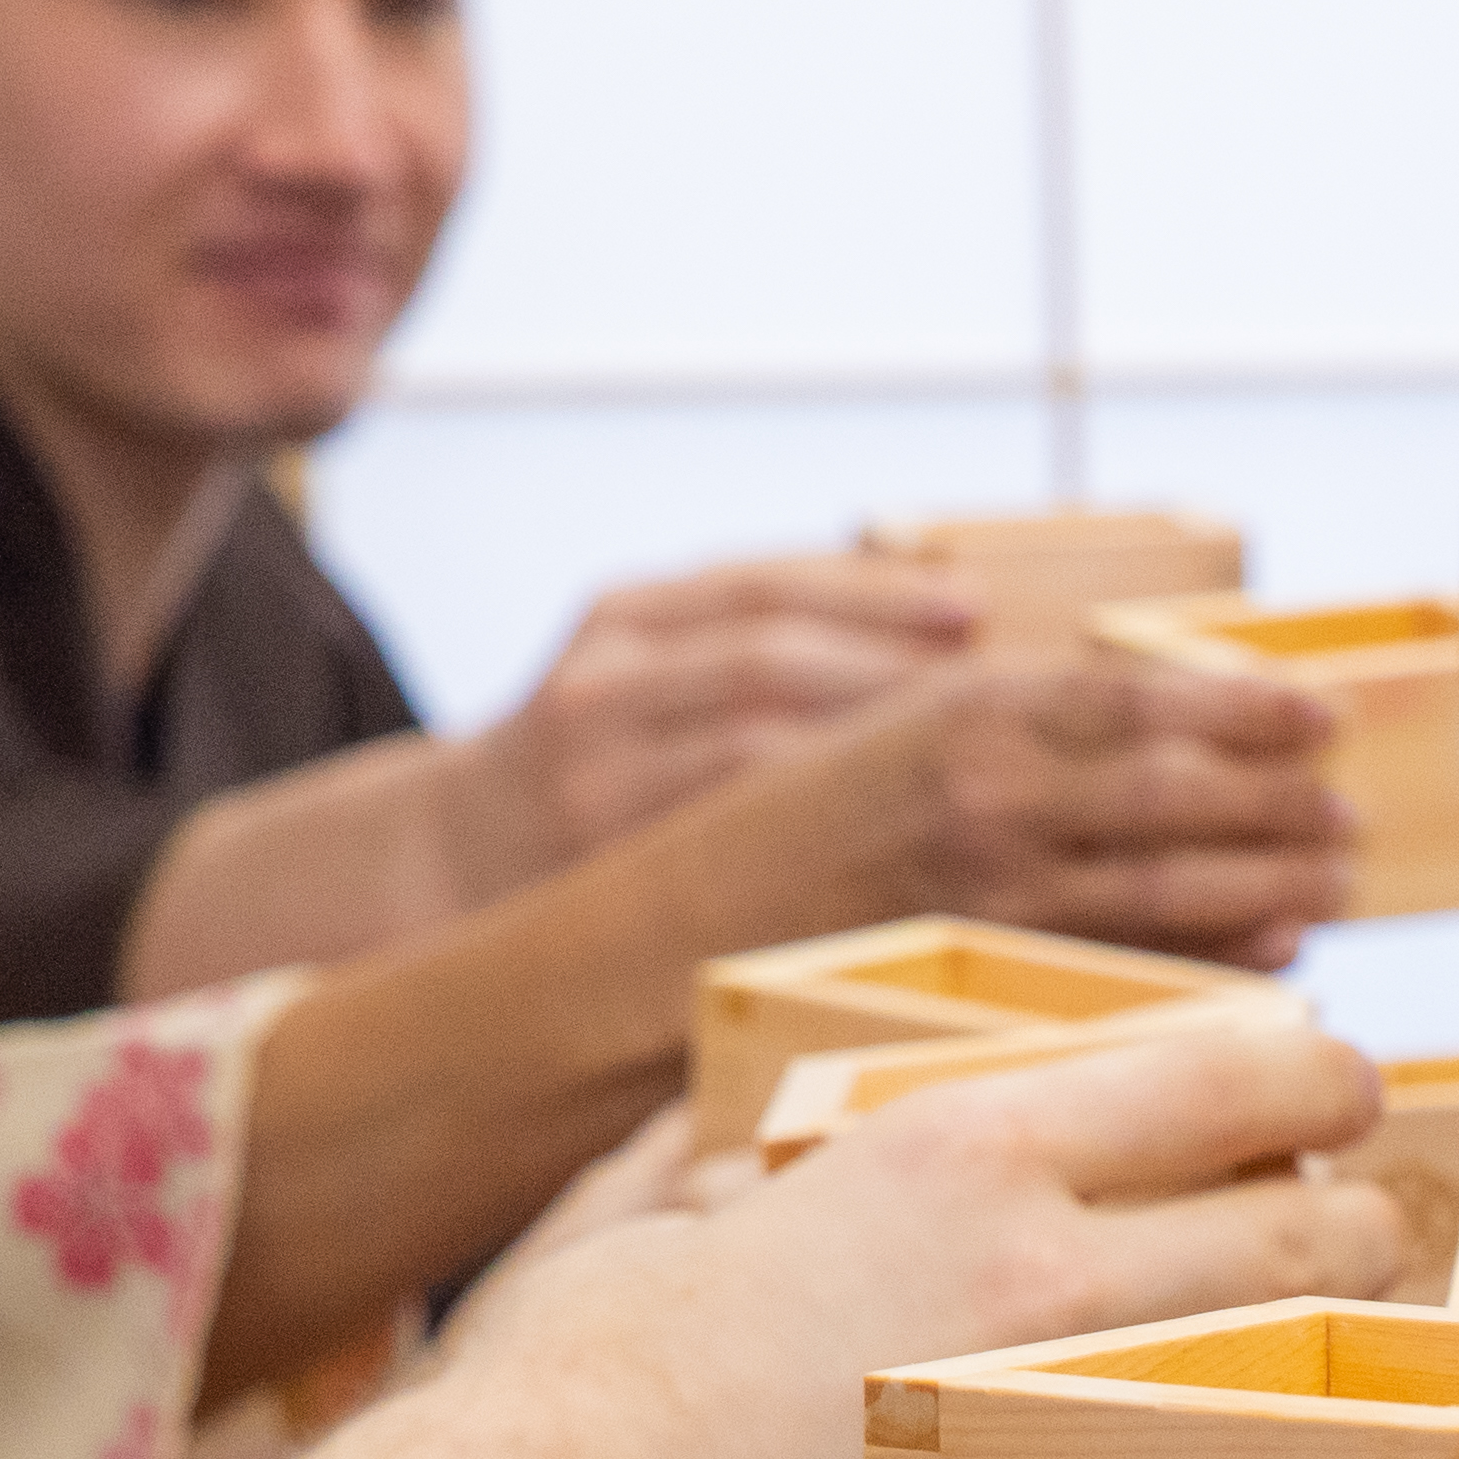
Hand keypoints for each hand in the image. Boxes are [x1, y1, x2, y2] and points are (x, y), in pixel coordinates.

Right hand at [436, 1015, 1412, 1458]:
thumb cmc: (565, 1380)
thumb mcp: (656, 1198)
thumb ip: (734, 1146)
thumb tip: (738, 1129)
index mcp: (964, 1146)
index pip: (1236, 1070)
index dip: (1318, 1075)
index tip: (1340, 1092)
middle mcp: (1051, 1267)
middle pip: (1322, 1222)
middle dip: (1366, 1222)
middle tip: (1363, 1238)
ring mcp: (1073, 1423)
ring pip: (1308, 1371)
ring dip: (1351, 1357)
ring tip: (1339, 1367)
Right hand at [474, 556, 989, 865]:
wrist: (458, 861)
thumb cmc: (600, 762)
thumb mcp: (647, 670)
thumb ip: (750, 641)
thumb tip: (939, 620)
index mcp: (620, 619)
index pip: (760, 589)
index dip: (873, 593)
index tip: (971, 606)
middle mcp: (603, 689)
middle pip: (768, 661)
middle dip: (889, 670)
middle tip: (1000, 693)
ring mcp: (600, 782)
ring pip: (756, 756)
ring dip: (868, 754)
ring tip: (968, 764)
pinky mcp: (608, 869)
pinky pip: (736, 846)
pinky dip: (822, 835)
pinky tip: (898, 838)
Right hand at [775, 652, 1360, 966]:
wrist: (669, 928)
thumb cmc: (789, 817)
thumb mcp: (891, 717)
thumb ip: (1009, 705)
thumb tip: (1143, 704)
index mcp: (969, 706)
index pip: (1143, 698)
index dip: (1245, 709)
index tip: (1321, 720)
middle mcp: (990, 795)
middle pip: (1178, 795)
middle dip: (1278, 806)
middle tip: (1348, 820)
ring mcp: (992, 894)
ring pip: (1168, 887)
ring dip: (1267, 884)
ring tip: (1335, 885)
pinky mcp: (990, 980)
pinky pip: (1132, 966)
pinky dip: (1215, 958)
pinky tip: (1273, 956)